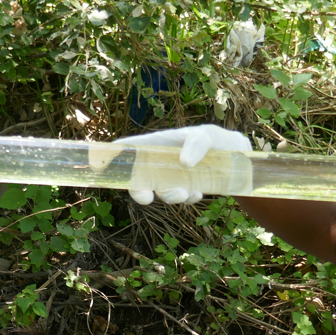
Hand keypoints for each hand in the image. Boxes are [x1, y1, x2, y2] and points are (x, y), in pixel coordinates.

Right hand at [93, 125, 251, 204]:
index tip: (96, 167)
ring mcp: (171, 178)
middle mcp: (159, 163)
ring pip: (160, 194)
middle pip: (136, 180)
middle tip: (148, 198)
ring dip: (171, 196)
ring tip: (190, 190)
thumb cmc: (218, 140)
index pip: (126, 149)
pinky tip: (200, 190)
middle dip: (139, 192)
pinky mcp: (184, 190)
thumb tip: (183, 163)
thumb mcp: (208, 134)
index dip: (108, 157)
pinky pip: (179, 200)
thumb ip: (196, 143)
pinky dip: (188, 198)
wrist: (240, 159)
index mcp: (157, 144)